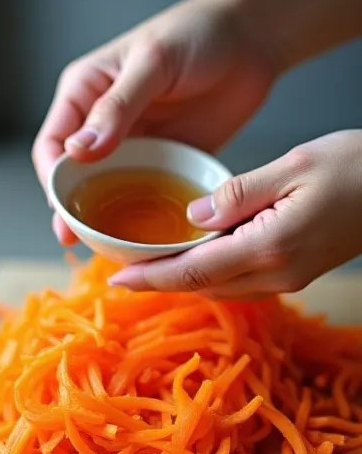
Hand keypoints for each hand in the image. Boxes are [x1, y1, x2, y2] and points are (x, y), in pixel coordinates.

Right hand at [32, 0, 278, 245]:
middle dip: (74, 209)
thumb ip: (117, 106)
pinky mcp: (170, 157)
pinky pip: (151, 193)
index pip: (53, 143)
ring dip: (110, 219)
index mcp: (85, 91)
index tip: (63, 208)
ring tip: (112, 250)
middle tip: (79, 242)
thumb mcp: (152, 63)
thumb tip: (78, 150)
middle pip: (76, 175)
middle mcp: (104, 122)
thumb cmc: (194, 34)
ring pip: (111, 190)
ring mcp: (137, 142)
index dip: (52, 179)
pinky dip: (149, 216)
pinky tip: (154, 238)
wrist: (250, 38)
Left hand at [109, 131, 361, 297]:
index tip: (114, 280)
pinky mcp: (299, 269)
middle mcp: (279, 272)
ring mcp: (291, 276)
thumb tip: (192, 217)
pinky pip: (243, 279)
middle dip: (159, 282)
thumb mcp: (291, 166)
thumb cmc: (353, 166)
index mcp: (269, 246)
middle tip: (117, 273)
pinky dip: (211, 272)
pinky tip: (194, 256)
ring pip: (223, 287)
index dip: (151, 277)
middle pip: (204, 285)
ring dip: (183, 280)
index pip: (195, 269)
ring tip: (145, 267)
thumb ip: (238, 193)